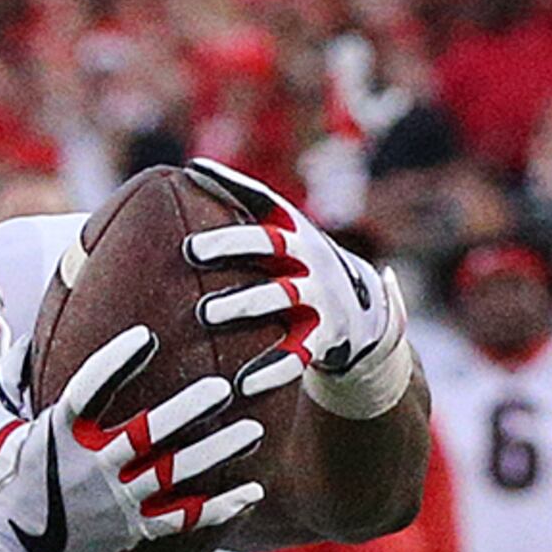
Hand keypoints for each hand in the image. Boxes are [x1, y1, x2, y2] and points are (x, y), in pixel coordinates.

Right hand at [0, 326, 269, 551]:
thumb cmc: (5, 485)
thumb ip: (12, 384)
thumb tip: (28, 338)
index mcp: (59, 436)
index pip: (88, 392)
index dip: (115, 364)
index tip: (145, 338)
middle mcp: (90, 468)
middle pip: (144, 434)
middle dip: (186, 411)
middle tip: (222, 388)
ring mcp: (113, 501)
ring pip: (172, 475)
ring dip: (215, 454)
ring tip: (252, 432)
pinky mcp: (131, 531)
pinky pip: (180, 520)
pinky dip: (218, 510)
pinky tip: (251, 492)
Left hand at [182, 159, 411, 414]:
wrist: (361, 314)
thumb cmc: (298, 269)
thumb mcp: (283, 235)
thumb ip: (242, 206)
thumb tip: (190, 168)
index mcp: (293, 231)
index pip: (263, 202)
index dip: (231, 186)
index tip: (190, 177)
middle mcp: (308, 258)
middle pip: (270, 245)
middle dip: (232, 245)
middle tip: (190, 250)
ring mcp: (319, 297)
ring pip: (281, 296)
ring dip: (244, 302)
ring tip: (204, 312)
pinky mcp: (324, 337)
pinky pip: (297, 353)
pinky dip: (271, 368)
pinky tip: (241, 383)